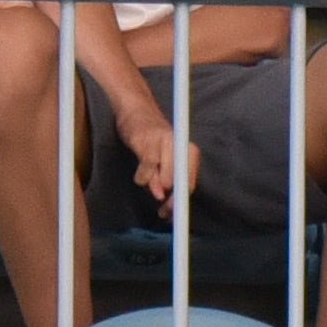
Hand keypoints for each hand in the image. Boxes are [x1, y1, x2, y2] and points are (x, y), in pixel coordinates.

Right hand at [114, 103, 199, 219]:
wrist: (136, 110)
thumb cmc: (152, 138)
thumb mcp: (164, 160)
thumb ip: (167, 179)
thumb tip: (163, 200)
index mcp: (189, 151)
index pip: (190, 183)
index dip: (180, 203)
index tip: (172, 217)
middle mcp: (181, 146)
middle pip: (180, 185)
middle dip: (169, 201)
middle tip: (160, 208)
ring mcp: (166, 144)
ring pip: (164, 180)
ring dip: (153, 185)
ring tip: (148, 177)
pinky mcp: (148, 143)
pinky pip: (146, 172)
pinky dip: (141, 177)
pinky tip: (140, 174)